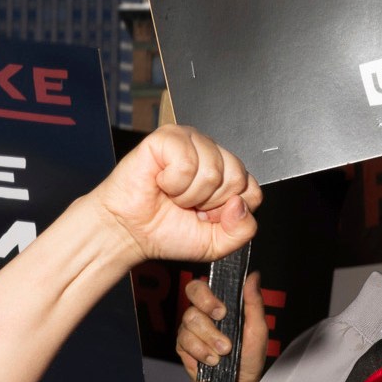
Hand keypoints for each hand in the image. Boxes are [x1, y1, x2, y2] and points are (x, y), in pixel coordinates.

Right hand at [92, 124, 259, 263]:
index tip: (206, 216)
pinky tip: (162, 182)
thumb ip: (241, 231)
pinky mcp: (169, 137)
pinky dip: (172, 182)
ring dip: (188, 194)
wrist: (129, 231)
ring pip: (213, 171)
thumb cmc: (166, 231)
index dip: (228, 211)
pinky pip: (187, 162)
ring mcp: (192, 142)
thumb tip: (239, 204)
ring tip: (173, 194)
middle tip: (187, 205)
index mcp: (227, 175)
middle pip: (237, 178)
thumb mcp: (216, 244)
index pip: (252, 190)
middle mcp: (213, 154)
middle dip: (209, 203)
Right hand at [173, 265, 268, 381]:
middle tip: (222, 337)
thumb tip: (253, 275)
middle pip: (191, 303)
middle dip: (207, 320)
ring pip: (189, 323)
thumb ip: (254, 302)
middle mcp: (202, 314)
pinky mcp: (183, 346)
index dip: (206, 295)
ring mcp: (191, 329)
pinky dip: (200, 352)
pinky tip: (212, 361)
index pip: (201, 287)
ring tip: (223, 353)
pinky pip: (184, 342)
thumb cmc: (250, 356)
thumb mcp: (257, 329)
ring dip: (209, 341)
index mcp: (219, 305)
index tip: (221, 311)